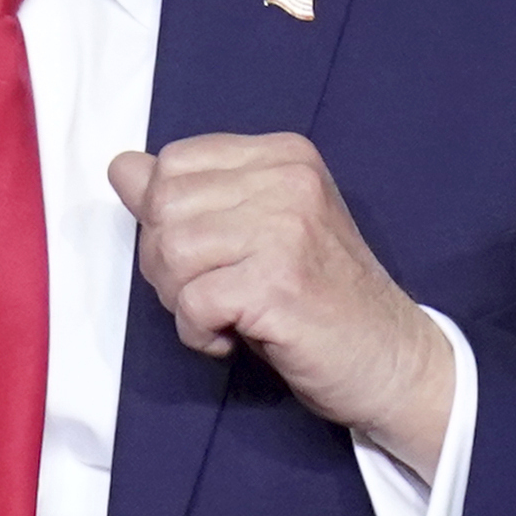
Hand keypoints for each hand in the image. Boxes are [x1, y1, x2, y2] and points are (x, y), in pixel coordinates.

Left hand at [109, 134, 453, 476]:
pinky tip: (235, 337)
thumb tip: (122, 167)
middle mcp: (288, 180)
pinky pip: (192, 302)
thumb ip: (192, 197)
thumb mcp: (256, 230)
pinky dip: (199, 332)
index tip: (207, 257)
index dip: (166, 218)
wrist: (393, 359)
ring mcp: (286, 228)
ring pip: (171, 251)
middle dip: (166, 263)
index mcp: (282, 156)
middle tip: (213, 294)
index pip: (172, 162)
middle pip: (163, 205)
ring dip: (181, 300)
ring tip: (225, 315)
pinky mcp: (279, 282)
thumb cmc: (321, 300)